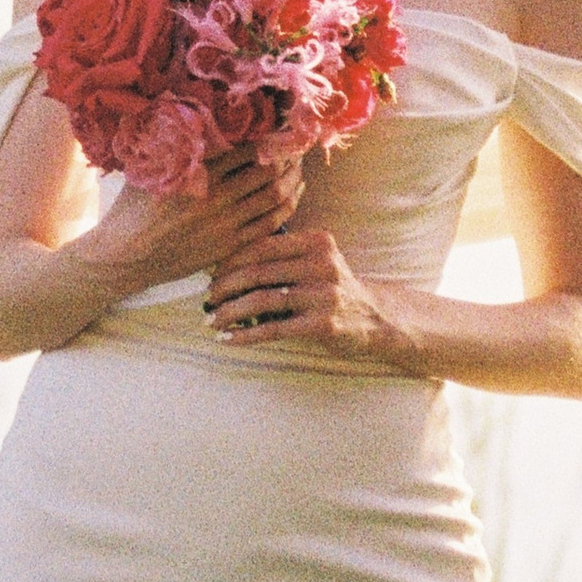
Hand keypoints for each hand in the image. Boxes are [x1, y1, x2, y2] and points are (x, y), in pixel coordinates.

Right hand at [87, 145, 294, 296]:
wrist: (125, 256)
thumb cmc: (131, 209)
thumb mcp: (147, 168)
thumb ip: (172, 143)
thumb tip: (188, 110)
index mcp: (197, 173)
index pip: (247, 149)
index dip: (271, 137)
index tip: (282, 127)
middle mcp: (215, 198)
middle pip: (268, 171)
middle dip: (288, 156)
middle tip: (297, 145)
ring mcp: (224, 224)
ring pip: (274, 197)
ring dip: (292, 179)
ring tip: (298, 167)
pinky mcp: (228, 246)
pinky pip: (269, 224)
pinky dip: (287, 207)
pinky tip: (293, 195)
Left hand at [203, 214, 418, 368]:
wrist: (375, 319)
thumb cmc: (332, 290)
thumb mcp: (316, 262)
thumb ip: (282, 258)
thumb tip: (224, 266)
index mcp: (317, 241)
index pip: (263, 245)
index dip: (231, 260)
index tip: (211, 273)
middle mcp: (322, 264)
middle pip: (259, 272)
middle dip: (225, 286)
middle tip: (207, 298)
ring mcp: (324, 294)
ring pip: (262, 300)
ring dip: (229, 311)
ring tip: (210, 321)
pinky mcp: (323, 325)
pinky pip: (273, 329)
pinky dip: (245, 335)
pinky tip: (227, 339)